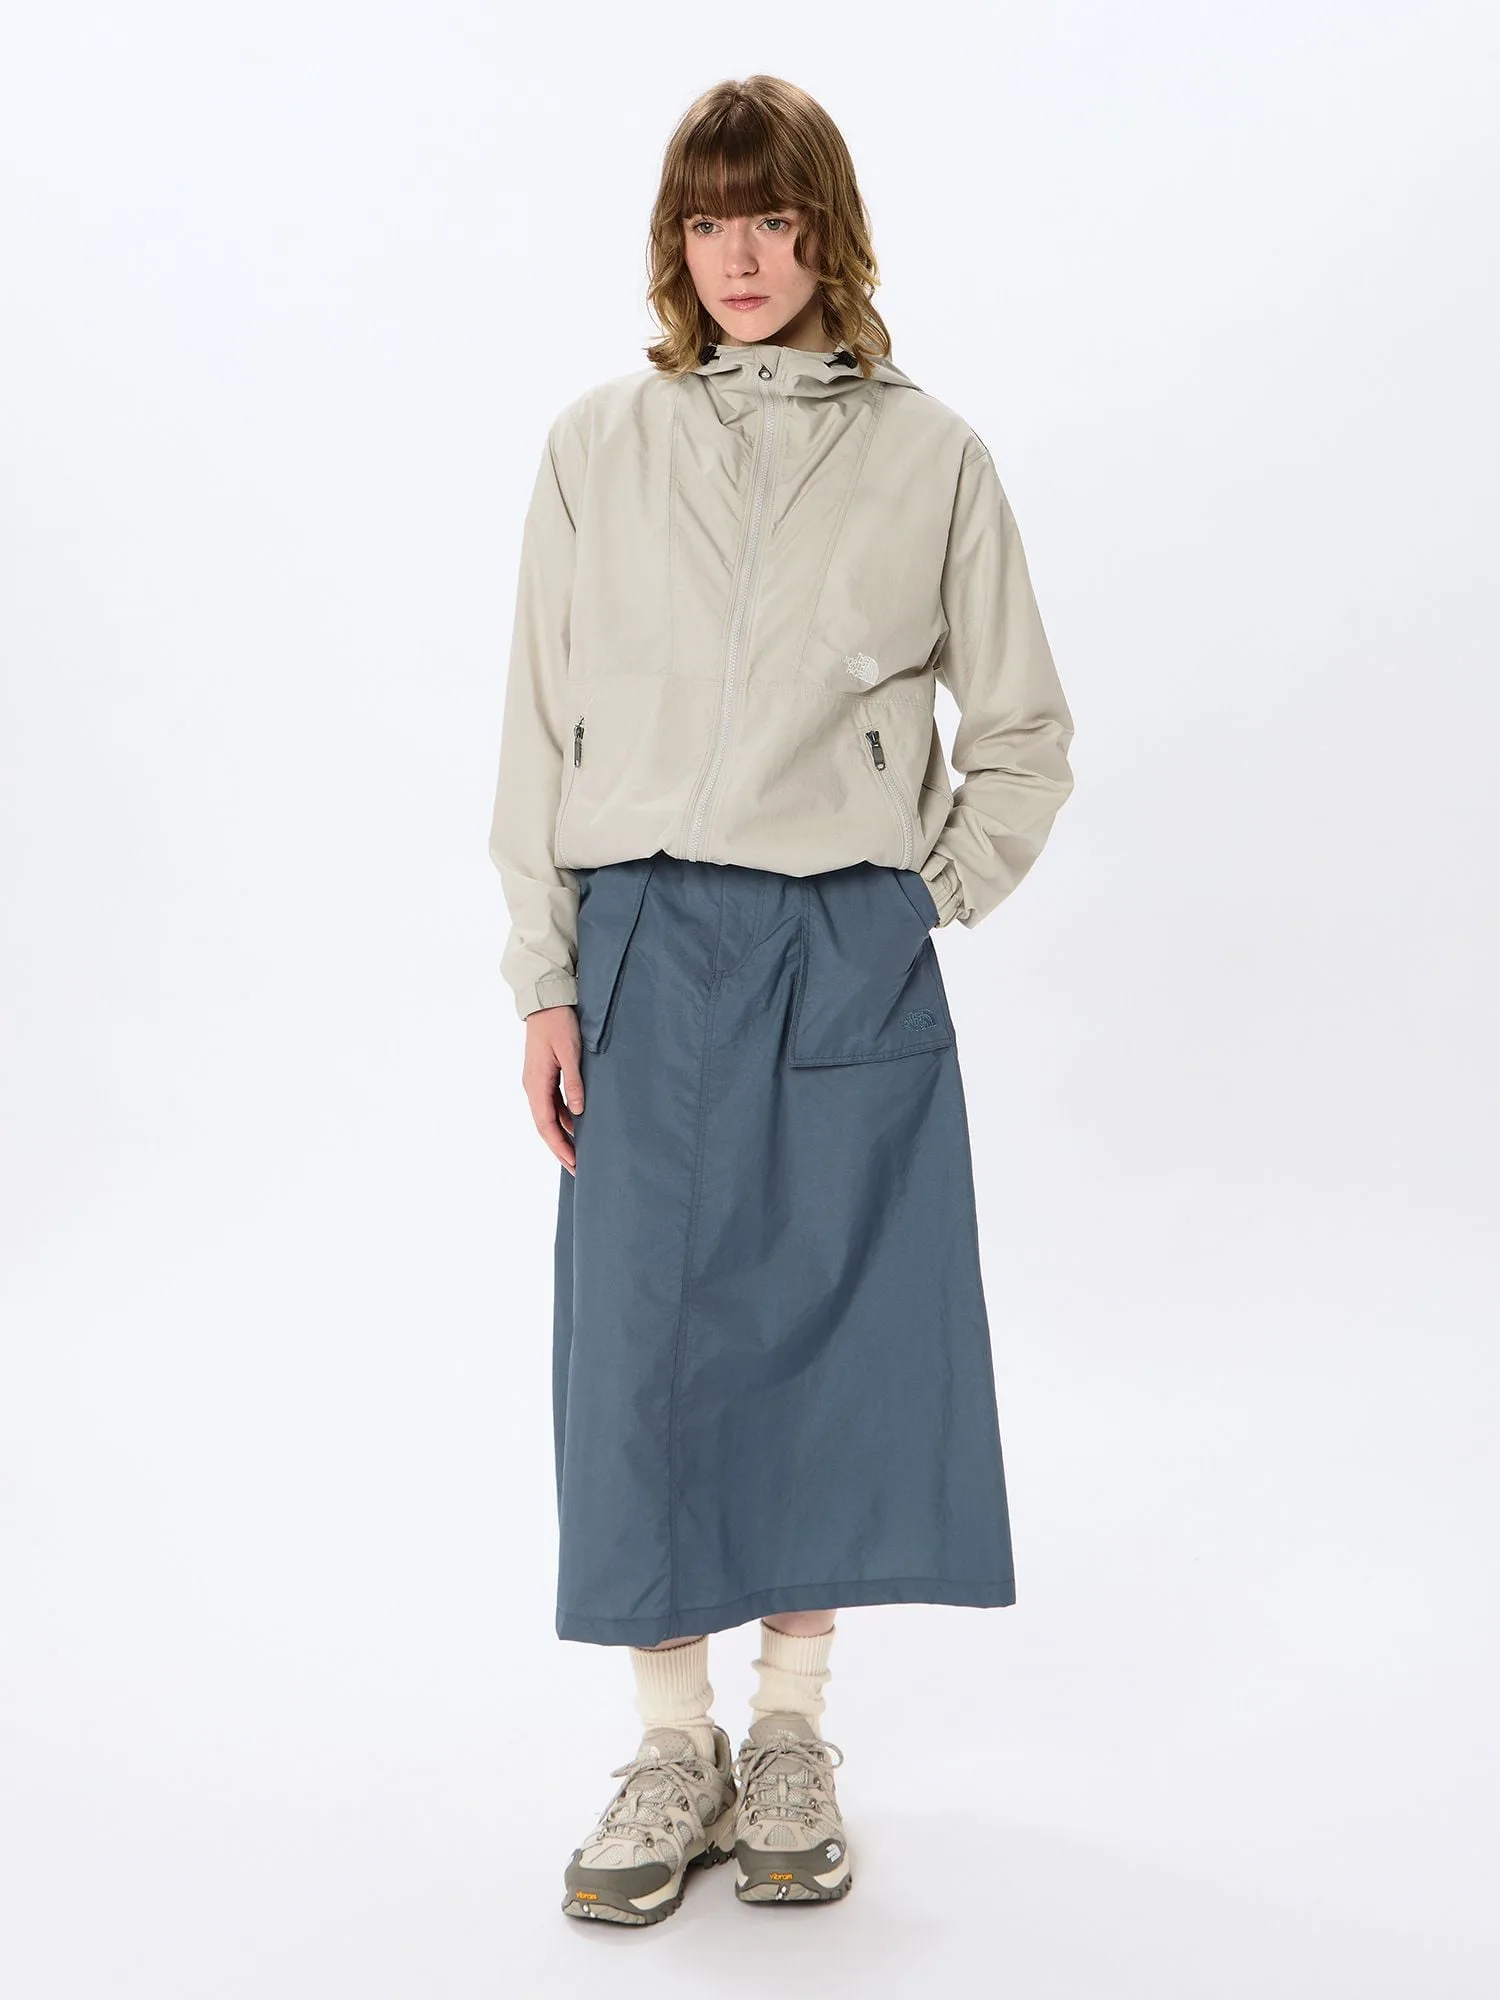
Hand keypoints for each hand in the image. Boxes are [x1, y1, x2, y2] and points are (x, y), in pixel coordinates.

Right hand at [523, 1005, 584, 1175]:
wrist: (545, 1001)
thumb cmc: (559, 1023)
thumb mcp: (570, 1052)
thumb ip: (574, 1082)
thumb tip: (578, 1112)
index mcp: (536, 1083)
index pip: (546, 1125)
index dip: (560, 1147)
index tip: (574, 1163)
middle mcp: (532, 1086)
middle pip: (545, 1126)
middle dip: (560, 1148)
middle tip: (577, 1168)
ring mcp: (536, 1081)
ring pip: (548, 1117)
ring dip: (561, 1135)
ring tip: (579, 1152)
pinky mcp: (543, 1075)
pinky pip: (552, 1104)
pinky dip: (562, 1119)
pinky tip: (576, 1126)